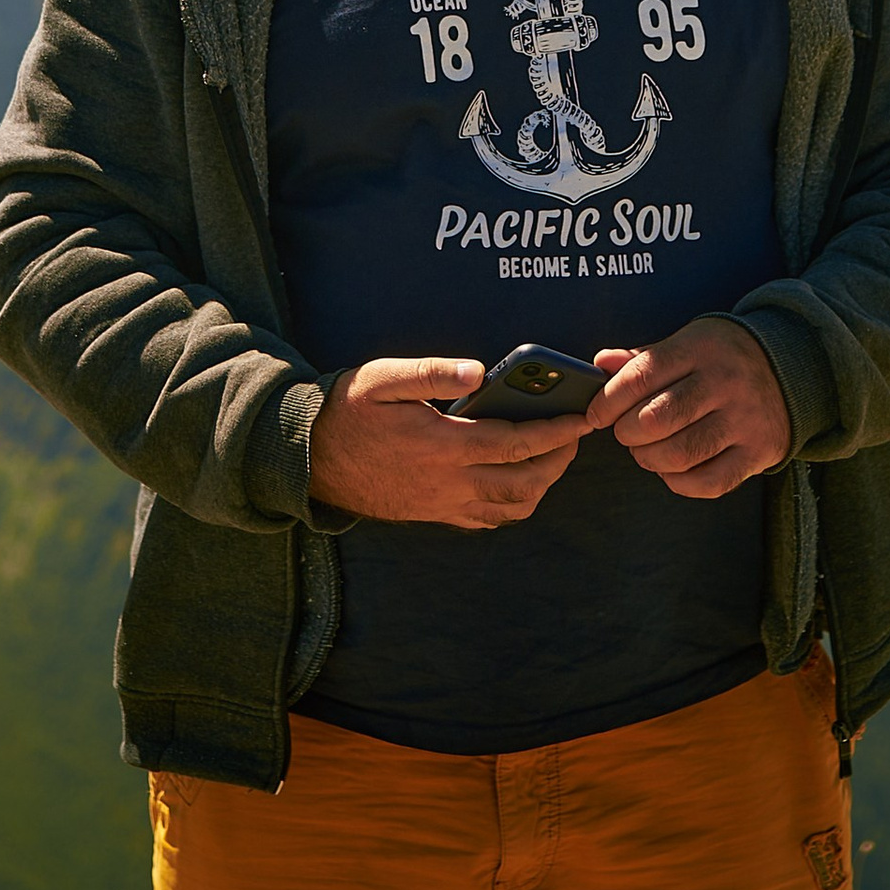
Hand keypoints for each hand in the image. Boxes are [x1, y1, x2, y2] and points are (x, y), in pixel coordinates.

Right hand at [308, 357, 591, 528]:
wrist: (309, 456)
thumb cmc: (348, 409)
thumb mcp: (385, 378)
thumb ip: (433, 372)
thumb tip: (480, 370)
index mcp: (442, 446)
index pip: (516, 444)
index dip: (555, 432)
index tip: (581, 419)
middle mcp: (448, 483)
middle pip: (524, 482)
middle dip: (558, 460)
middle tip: (575, 434)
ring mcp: (441, 504)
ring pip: (510, 508)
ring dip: (541, 485)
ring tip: (552, 455)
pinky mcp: (433, 514)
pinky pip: (486, 519)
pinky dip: (513, 504)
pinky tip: (515, 479)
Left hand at [592, 317, 790, 498]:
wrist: (789, 367)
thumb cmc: (720, 358)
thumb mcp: (686, 344)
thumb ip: (642, 358)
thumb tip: (601, 364)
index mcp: (700, 348)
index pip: (641, 376)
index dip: (608, 400)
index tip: (597, 413)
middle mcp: (724, 382)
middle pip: (655, 419)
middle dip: (626, 433)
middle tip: (625, 432)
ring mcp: (744, 419)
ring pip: (680, 454)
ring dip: (649, 459)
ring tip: (646, 450)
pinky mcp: (759, 451)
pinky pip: (709, 482)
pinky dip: (679, 482)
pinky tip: (672, 468)